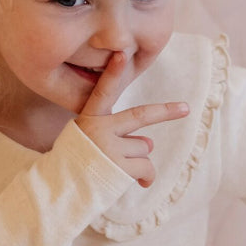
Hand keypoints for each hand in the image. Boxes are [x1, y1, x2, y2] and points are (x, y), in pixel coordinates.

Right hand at [74, 51, 188, 187]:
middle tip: (185, 108)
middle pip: (140, 116)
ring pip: (143, 148)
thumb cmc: (75, 165)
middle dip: (166, 112)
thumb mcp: (87, 140)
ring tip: (117, 169)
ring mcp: (110, 148)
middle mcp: (100, 129)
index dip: (113, 73)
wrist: (60, 191)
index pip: (103, 92)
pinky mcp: (120, 167)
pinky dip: (147, 177)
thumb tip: (150, 143)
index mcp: (89, 119)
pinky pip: (147, 168)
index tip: (121, 54)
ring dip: (138, 160)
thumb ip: (116, 135)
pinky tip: (138, 182)